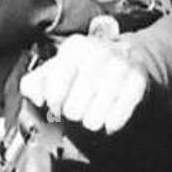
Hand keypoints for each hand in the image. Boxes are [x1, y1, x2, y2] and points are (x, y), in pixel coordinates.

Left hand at [19, 35, 147, 133]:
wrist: (124, 55)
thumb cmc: (83, 67)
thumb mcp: (54, 69)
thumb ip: (33, 83)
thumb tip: (37, 98)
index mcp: (74, 48)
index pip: (54, 89)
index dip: (53, 104)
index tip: (56, 105)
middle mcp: (98, 53)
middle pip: (74, 109)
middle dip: (73, 113)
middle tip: (78, 105)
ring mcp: (120, 67)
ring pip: (94, 119)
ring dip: (90, 121)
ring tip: (92, 111)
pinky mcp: (138, 82)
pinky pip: (116, 119)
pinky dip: (110, 124)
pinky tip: (108, 116)